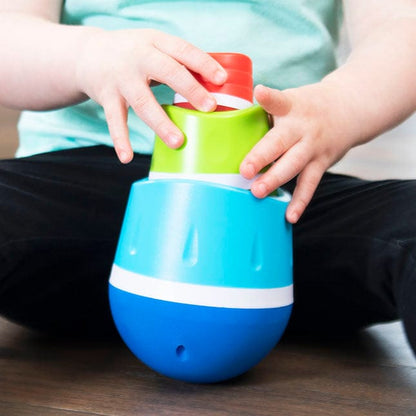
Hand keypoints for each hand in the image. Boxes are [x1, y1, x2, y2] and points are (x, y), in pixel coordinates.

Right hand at [75, 28, 226, 162]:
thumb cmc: (133, 54)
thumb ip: (179, 62)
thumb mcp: (155, 47)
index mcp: (155, 42)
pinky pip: (114, 120)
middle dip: (189, 89)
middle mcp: (138, 58)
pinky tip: (126, 157)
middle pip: (167, 71)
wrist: (89, 54)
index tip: (222, 79)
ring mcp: (121, 79)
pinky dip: (120, 139)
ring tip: (178, 142)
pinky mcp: (106, 97)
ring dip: (160, 123)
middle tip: (209, 107)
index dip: (203, 63)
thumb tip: (215, 84)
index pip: (183, 50)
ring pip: (142, 102)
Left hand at [240, 83, 355, 222]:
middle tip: (245, 170)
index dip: (269, 97)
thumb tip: (233, 122)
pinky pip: (310, 185)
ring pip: (294, 166)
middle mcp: (302, 128)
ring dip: (275, 180)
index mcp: (291, 107)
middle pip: (281, 142)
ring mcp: (313, 147)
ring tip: (258, 192)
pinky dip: (300, 201)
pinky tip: (290, 216)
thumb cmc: (308, 106)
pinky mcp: (322, 163)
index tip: (260, 92)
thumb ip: (267, 112)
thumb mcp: (291, 100)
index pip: (279, 100)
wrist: (350, 108)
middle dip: (262, 156)